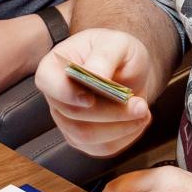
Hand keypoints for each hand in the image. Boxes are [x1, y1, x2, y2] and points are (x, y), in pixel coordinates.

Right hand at [35, 28, 156, 156]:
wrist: (128, 68)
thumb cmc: (117, 51)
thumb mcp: (116, 43)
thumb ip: (104, 57)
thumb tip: (95, 75)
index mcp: (54, 67)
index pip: (47, 82)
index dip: (66, 93)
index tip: (91, 98)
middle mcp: (56, 98)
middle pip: (74, 115)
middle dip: (111, 112)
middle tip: (140, 104)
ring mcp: (67, 122)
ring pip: (86, 137)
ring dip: (120, 127)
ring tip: (143, 111)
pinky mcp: (84, 140)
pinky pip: (102, 148)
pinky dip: (125, 137)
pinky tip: (139, 121)